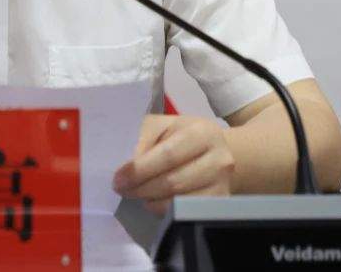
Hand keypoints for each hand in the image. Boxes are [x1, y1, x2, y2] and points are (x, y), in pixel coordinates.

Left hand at [112, 114, 234, 215]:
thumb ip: (143, 139)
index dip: (140, 170)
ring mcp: (222, 184)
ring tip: (136, 193)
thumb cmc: (181, 134)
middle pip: (173, 182)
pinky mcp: (219, 203)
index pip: (168, 155)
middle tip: (121, 189)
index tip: (119, 179)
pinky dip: (163, 210)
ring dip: (150, 201)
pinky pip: (184, 213)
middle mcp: (219, 159)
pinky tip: (153, 200)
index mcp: (202, 132)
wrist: (214, 149)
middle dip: (141, 188)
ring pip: (177, 202)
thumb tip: (128, 167)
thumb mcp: (162, 126)